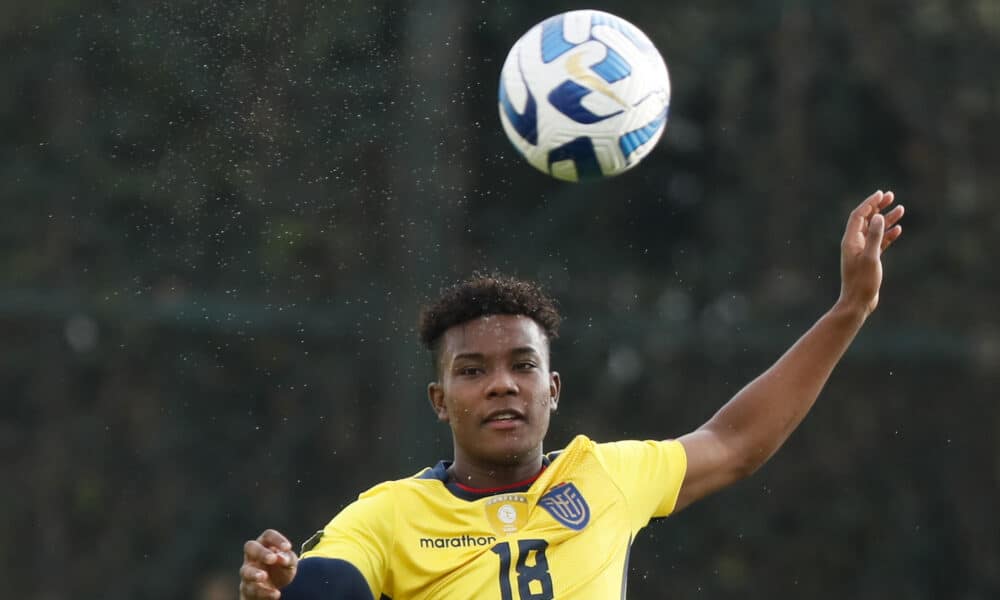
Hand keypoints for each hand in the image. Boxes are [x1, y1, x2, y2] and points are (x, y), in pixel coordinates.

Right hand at [240, 529, 298, 599]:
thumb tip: (282, 558)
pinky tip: (276, 594)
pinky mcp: (247, 588)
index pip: (268, 536)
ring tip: (264, 576)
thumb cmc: (281, 569)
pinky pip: (251, 590)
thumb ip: (288, 558)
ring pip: (245, 571)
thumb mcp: (289, 563)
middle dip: (261, 552)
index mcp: (265, 545)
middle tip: (272, 559)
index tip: (288, 547)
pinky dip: (264, 593)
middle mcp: (252, 556)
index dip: (277, 539)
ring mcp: (248, 572)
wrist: (274, 589)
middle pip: (250, 547)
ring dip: (254, 574)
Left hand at [839, 190, 903, 315]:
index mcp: (851, 241)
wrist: (858, 302)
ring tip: (901, 209)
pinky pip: (879, 242)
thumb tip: (879, 217)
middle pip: (866, 219)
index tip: (882, 193)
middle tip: (892, 196)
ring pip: (874, 230)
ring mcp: (861, 251)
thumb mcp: (871, 257)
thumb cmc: (863, 282)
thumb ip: (875, 237)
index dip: (869, 203)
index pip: (859, 216)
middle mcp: (854, 244)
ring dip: (886, 219)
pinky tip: (898, 229)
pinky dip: (887, 234)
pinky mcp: (868, 260)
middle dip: (878, 207)